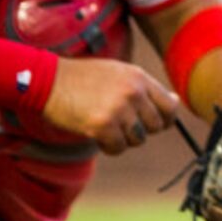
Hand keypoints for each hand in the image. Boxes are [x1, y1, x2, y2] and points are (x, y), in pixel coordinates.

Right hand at [42, 56, 179, 154]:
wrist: (48, 81)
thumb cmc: (82, 78)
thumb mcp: (118, 73)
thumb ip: (141, 87)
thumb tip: (173, 103)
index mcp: (139, 77)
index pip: (170, 105)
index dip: (166, 119)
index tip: (158, 124)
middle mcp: (133, 92)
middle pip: (156, 125)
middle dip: (142, 130)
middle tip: (124, 127)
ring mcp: (119, 109)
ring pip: (138, 139)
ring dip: (124, 139)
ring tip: (108, 129)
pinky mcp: (102, 126)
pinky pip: (118, 148)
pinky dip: (110, 147)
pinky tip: (98, 136)